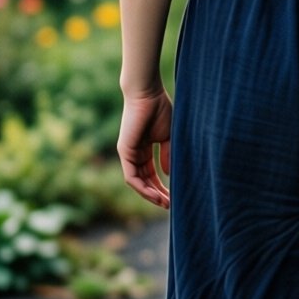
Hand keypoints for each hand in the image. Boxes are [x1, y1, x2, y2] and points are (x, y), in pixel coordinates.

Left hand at [117, 87, 172, 207]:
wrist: (148, 93)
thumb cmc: (159, 109)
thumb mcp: (167, 136)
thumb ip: (167, 154)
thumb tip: (168, 174)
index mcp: (144, 149)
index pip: (151, 174)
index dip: (162, 186)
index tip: (174, 196)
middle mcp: (134, 153)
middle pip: (145, 180)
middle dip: (157, 194)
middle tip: (170, 205)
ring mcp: (128, 153)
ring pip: (137, 182)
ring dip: (150, 195)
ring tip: (164, 203)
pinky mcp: (124, 151)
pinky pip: (131, 176)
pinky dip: (142, 187)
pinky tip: (154, 194)